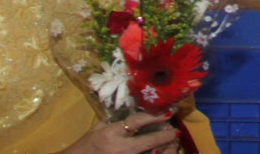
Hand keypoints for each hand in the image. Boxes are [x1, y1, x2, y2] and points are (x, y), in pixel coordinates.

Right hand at [64, 112, 178, 153]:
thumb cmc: (85, 145)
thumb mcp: (98, 128)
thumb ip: (116, 119)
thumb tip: (136, 109)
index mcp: (111, 133)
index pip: (136, 121)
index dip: (154, 116)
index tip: (168, 112)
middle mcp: (118, 148)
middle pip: (147, 140)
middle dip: (164, 136)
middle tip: (174, 131)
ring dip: (160, 149)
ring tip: (169, 144)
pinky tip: (157, 152)